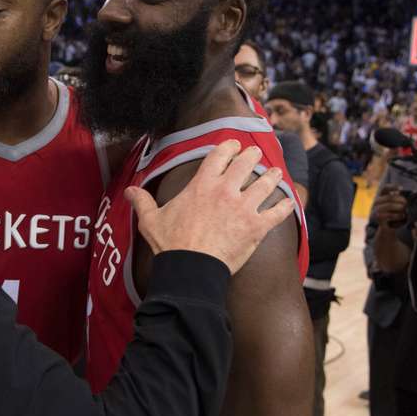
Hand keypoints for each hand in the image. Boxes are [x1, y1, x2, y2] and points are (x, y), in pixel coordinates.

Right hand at [125, 140, 293, 274]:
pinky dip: (285, 206)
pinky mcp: (257, 227)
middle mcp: (226, 191)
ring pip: (266, 183)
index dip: (228, 147)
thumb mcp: (151, 220)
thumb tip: (128, 191)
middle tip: (256, 154)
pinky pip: (278, 212)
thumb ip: (142, 202)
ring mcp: (244, 208)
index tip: (233, 146)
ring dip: (272, 176)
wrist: (191, 269)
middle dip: (253, 156)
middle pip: (246, 163)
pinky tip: (289, 202)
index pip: (219, 155)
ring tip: (276, 172)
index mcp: (202, 185)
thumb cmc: (171, 244)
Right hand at [371, 185, 407, 228]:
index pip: (385, 188)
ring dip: (399, 208)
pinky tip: (403, 216)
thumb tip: (412, 193)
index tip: (401, 188)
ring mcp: (376, 209)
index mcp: (382, 196)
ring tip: (405, 211)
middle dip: (401, 200)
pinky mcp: (378, 217)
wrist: (389, 228)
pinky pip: (389, 214)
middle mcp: (377, 202)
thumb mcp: (399, 206)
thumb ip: (402, 200)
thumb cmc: (396, 215)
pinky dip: (398, 215)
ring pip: (389, 205)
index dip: (392, 187)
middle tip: (407, 204)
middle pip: (390, 197)